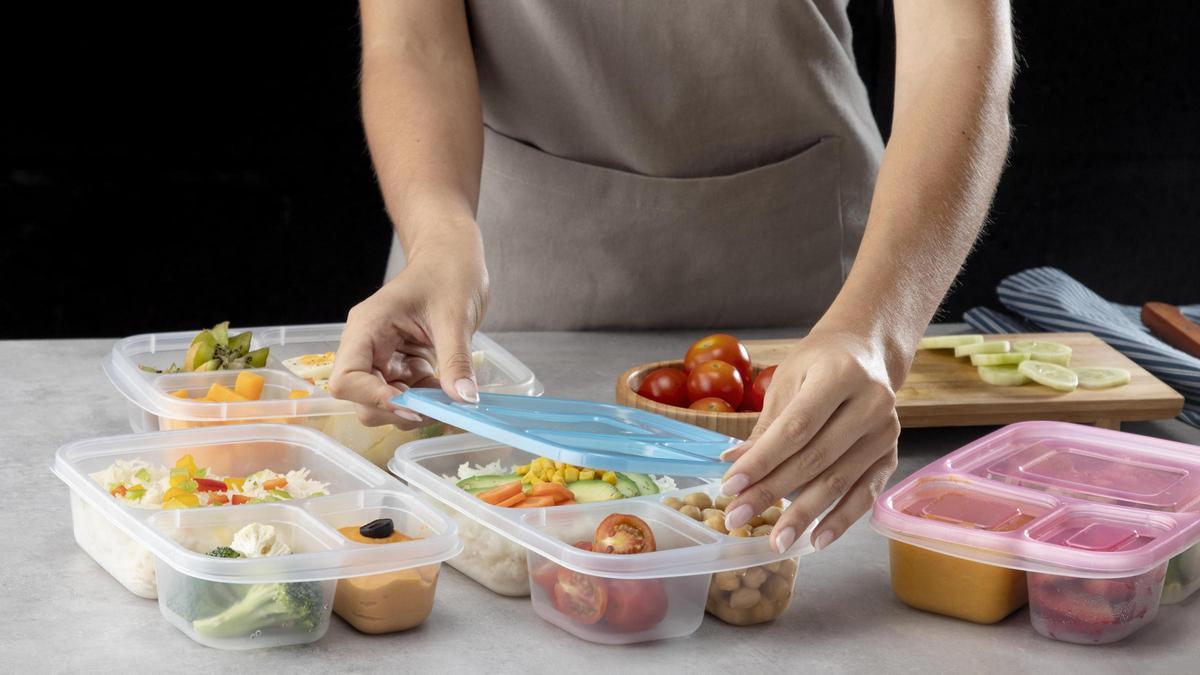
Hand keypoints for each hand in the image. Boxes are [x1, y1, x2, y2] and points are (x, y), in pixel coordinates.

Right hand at [330, 237, 487, 428]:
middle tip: (436, 406)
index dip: (372, 399)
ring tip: (446, 392)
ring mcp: (384, 358)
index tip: (410, 406)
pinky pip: (406, 397)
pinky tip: (446, 389)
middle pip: (361, 399)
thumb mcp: (455, 316)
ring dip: (414, 409)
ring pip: (383, 404)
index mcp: (368, 328)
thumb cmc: (448, 271)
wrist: (453, 256)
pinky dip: (426, 402)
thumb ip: (456, 360)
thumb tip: (464, 399)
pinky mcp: (402, 365)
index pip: (345, 379)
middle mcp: (368, 346)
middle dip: (397, 410)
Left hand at [718, 328, 902, 552]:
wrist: (865, 352)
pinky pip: (865, 493)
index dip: (762, 460)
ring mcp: (886, 431)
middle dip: (773, 492)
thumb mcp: (786, 381)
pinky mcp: (891, 454)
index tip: (729, 486)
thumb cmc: (818, 364)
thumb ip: (765, 426)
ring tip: (774, 541)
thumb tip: (732, 464)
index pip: (796, 427)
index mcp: (840, 374)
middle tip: (738, 517)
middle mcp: (871, 402)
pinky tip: (817, 541)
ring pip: (839, 480)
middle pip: (815, 458)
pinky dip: (841, 520)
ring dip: (804, 514)